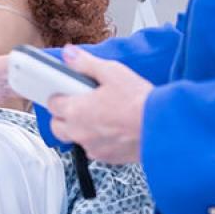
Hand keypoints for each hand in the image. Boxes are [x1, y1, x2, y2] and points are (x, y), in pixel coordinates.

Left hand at [46, 46, 153, 164]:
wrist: (162, 127)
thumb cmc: (138, 101)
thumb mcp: (111, 72)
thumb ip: (85, 63)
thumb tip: (68, 55)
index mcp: (75, 110)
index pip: (52, 104)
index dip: (59, 95)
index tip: (68, 90)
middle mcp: (80, 132)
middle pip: (58, 126)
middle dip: (63, 116)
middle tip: (79, 104)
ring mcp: (93, 148)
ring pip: (76, 139)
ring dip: (81, 129)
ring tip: (99, 115)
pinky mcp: (108, 158)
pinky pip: (94, 149)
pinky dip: (98, 140)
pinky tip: (113, 129)